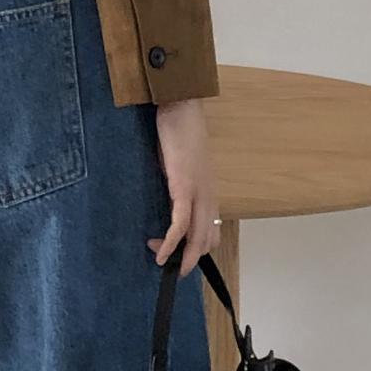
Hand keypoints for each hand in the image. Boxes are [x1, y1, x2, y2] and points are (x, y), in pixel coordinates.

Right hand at [148, 96, 219, 275]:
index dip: (194, 249)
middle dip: (188, 259)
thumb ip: (176, 183)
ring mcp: (198, 192)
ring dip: (180, 256)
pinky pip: (181, 223)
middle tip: (166, 264)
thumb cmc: (178, 131)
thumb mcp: (179, 164)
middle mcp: (208, 196)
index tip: (172, 253)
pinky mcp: (185, 186)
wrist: (181, 107)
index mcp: (207, 191)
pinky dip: (172, 242)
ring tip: (162, 263)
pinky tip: (160, 252)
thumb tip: (162, 198)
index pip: (210, 231)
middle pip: (206, 240)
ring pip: (197, 237)